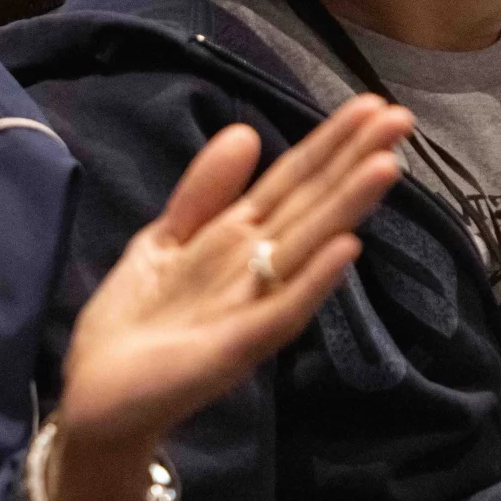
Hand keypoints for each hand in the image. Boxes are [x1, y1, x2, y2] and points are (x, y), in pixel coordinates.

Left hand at [48, 97, 411, 500]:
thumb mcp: (162, 241)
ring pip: (309, 248)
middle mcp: (257, 268)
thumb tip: (247, 131)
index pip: (293, 180)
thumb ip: (203, 194)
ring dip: (347, 208)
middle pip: (312, 205)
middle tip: (403, 118)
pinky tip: (346, 250)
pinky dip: (314, 281)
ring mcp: (253, 307)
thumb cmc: (134, 324)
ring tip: (387, 166)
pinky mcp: (237, 347)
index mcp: (237, 238)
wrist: (97, 398)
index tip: (372, 103)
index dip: (329, 142)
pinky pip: (283, 309)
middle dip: (354, 162)